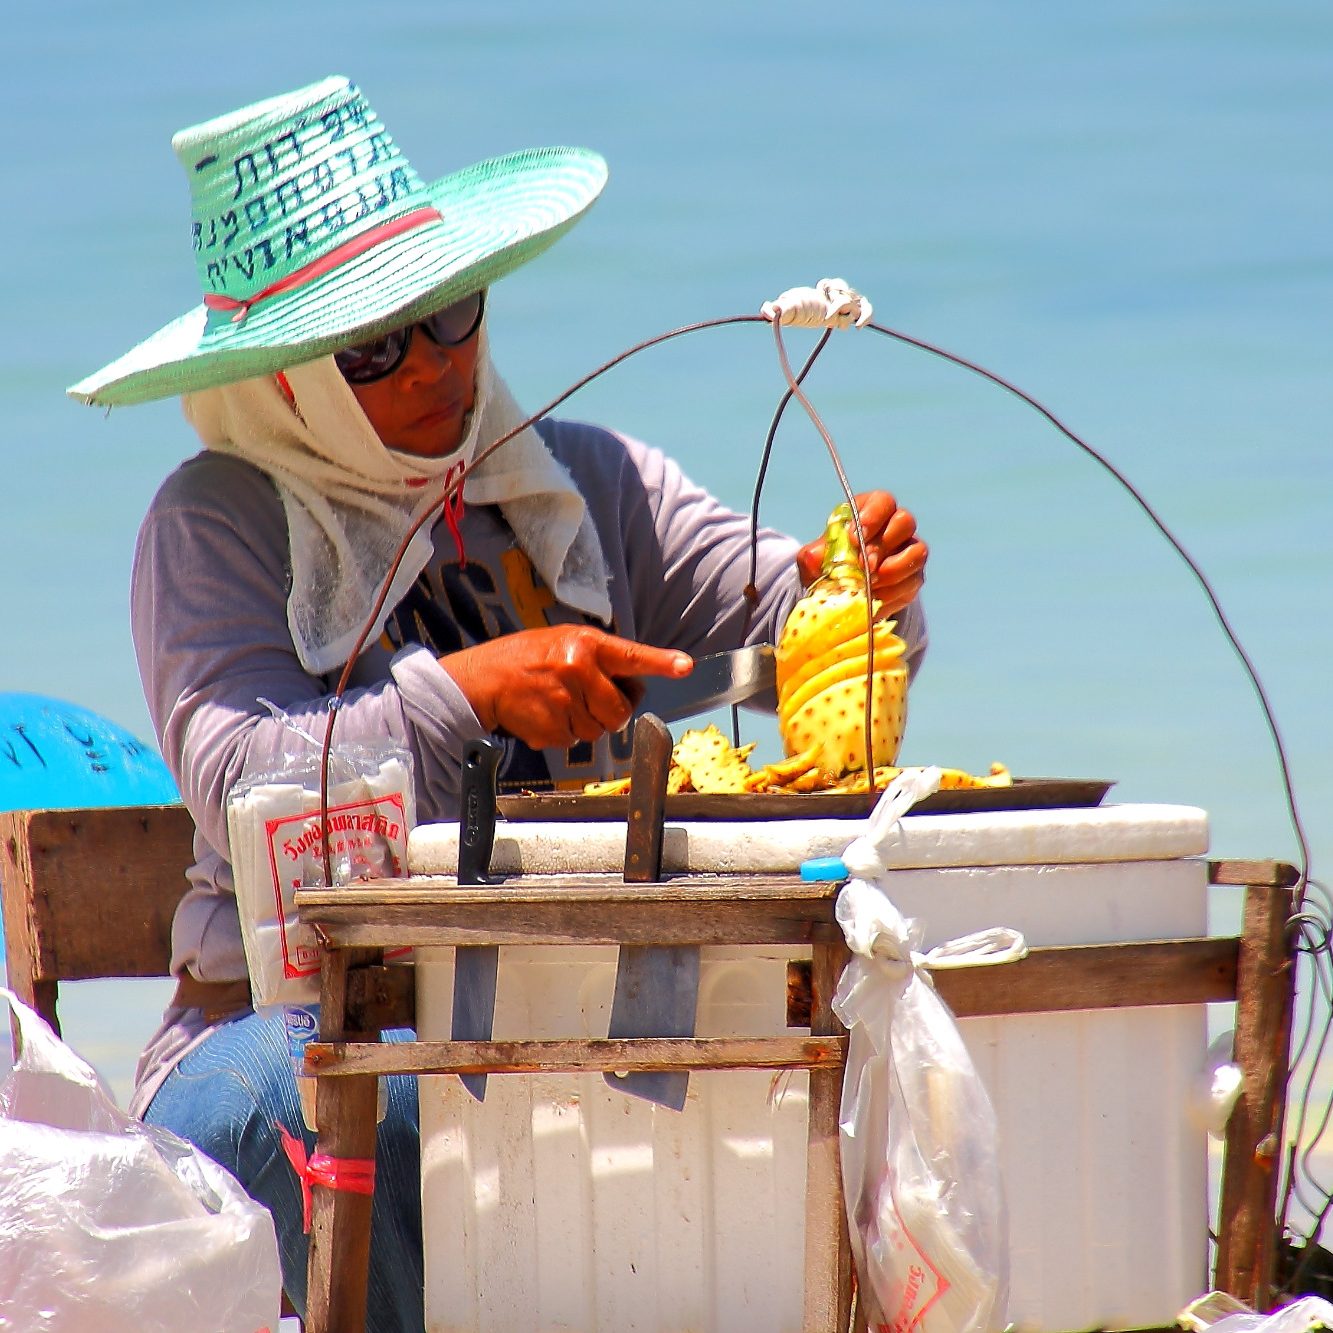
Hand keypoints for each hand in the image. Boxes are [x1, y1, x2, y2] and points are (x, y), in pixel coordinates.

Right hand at [440, 625, 692, 749]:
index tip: (686, 666)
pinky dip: (561, 734)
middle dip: (611, 714)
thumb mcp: (564, 642)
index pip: (631, 655)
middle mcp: (578, 669)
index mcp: (586, 644)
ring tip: (556, 702)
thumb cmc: (527, 659)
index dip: (661, 661)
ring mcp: (565, 699)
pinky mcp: (551, 725)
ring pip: (597, 731)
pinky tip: (543, 714)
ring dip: (582, 724)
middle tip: (589, 701)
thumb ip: (599, 660)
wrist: (483, 679)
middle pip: (620, 711)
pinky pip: (572, 741)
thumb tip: (632, 686)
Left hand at [795, 491, 927, 613]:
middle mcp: (894, 526)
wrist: (840, 593)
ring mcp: (908, 551)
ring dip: (894, 569)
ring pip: (918, 551)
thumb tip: (814, 556)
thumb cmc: (827, 565)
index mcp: (870, 511)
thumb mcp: (814, 560)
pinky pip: (914, 581)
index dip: (872, 516)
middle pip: (905, 521)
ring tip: (871, 583)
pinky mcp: (913, 577)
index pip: (882, 501)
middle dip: (882, 545)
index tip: (853, 538)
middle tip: (864, 566)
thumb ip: (813, 556)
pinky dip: (894, 592)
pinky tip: (875, 598)